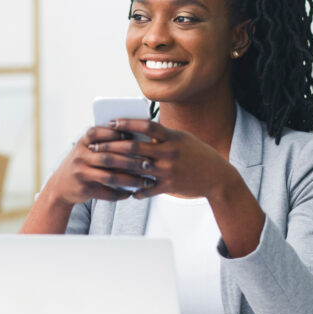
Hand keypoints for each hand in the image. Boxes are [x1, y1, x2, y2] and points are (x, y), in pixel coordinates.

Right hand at [44, 125, 154, 205]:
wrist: (60, 186)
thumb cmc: (82, 163)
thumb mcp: (87, 149)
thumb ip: (104, 143)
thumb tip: (135, 138)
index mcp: (83, 142)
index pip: (98, 132)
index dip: (115, 133)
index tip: (135, 136)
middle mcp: (80, 156)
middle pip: (109, 157)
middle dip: (131, 161)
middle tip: (149, 164)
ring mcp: (81, 173)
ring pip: (110, 176)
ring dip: (130, 180)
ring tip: (145, 182)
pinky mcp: (83, 188)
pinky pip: (105, 192)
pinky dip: (119, 194)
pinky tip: (131, 194)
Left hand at [89, 119, 233, 199]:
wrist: (218, 177)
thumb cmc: (198, 154)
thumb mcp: (182, 139)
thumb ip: (162, 136)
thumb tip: (138, 129)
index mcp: (172, 137)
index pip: (146, 126)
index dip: (127, 123)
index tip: (111, 123)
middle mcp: (169, 153)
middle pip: (134, 148)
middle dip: (111, 147)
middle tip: (94, 146)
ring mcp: (168, 171)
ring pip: (136, 169)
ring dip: (116, 168)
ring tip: (101, 166)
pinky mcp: (169, 187)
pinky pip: (147, 189)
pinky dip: (135, 190)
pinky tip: (126, 190)